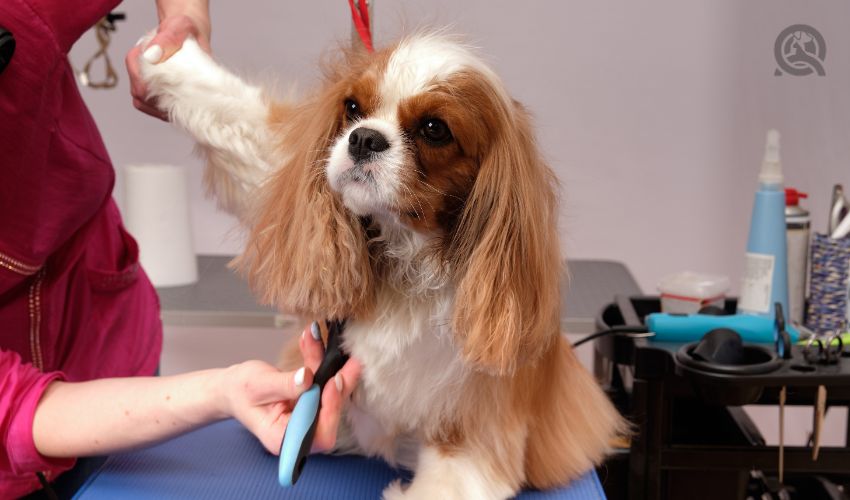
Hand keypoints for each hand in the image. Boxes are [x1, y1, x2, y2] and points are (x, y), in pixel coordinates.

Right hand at [125, 2, 211, 119]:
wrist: (191, 34)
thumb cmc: (184, 29)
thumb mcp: (179, 27)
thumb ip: (168, 38)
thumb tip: (152, 55)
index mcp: (136, 58)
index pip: (139, 85)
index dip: (157, 95)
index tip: (179, 95)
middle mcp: (136, 72)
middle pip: (142, 99)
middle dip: (162, 104)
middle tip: (186, 101)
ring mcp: (143, 83)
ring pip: (146, 106)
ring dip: (163, 110)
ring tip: (184, 104)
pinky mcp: (152, 92)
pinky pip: (154, 110)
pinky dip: (166, 111)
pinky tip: (181, 106)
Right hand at [217, 325, 361, 453]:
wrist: (231, 387)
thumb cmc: (239, 392)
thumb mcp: (259, 386)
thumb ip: (284, 384)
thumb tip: (307, 378)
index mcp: (283, 438)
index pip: (318, 434)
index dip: (331, 410)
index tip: (334, 383)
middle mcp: (298, 432)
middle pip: (330, 414)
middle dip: (340, 387)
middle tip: (349, 363)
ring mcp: (305, 416)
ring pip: (328, 396)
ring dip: (331, 369)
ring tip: (333, 347)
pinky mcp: (308, 401)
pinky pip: (320, 383)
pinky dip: (319, 362)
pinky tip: (315, 342)